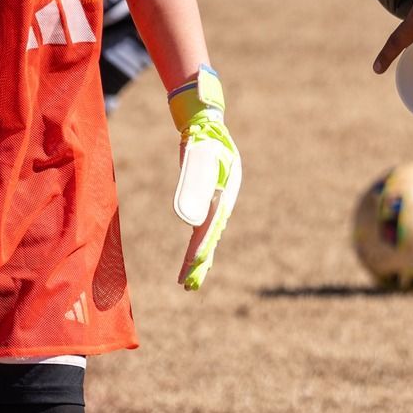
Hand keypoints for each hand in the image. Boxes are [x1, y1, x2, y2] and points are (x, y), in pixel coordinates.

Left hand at [167, 67, 241, 290]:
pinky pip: (201, 229)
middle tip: (189, 286)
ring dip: (198, 260)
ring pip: (207, 237)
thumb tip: (189, 222)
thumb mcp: (200, 156)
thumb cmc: (205, 138)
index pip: (211, 227)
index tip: (193, 264)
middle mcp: (223, 202)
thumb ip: (196, 183)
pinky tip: (192, 262)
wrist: (209, 126)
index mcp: (225, 194)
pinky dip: (197, 247)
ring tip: (188, 284)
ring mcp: (216, 203)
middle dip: (199, 263)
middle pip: (210, 237)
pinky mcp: (207, 202)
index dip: (202, 247)